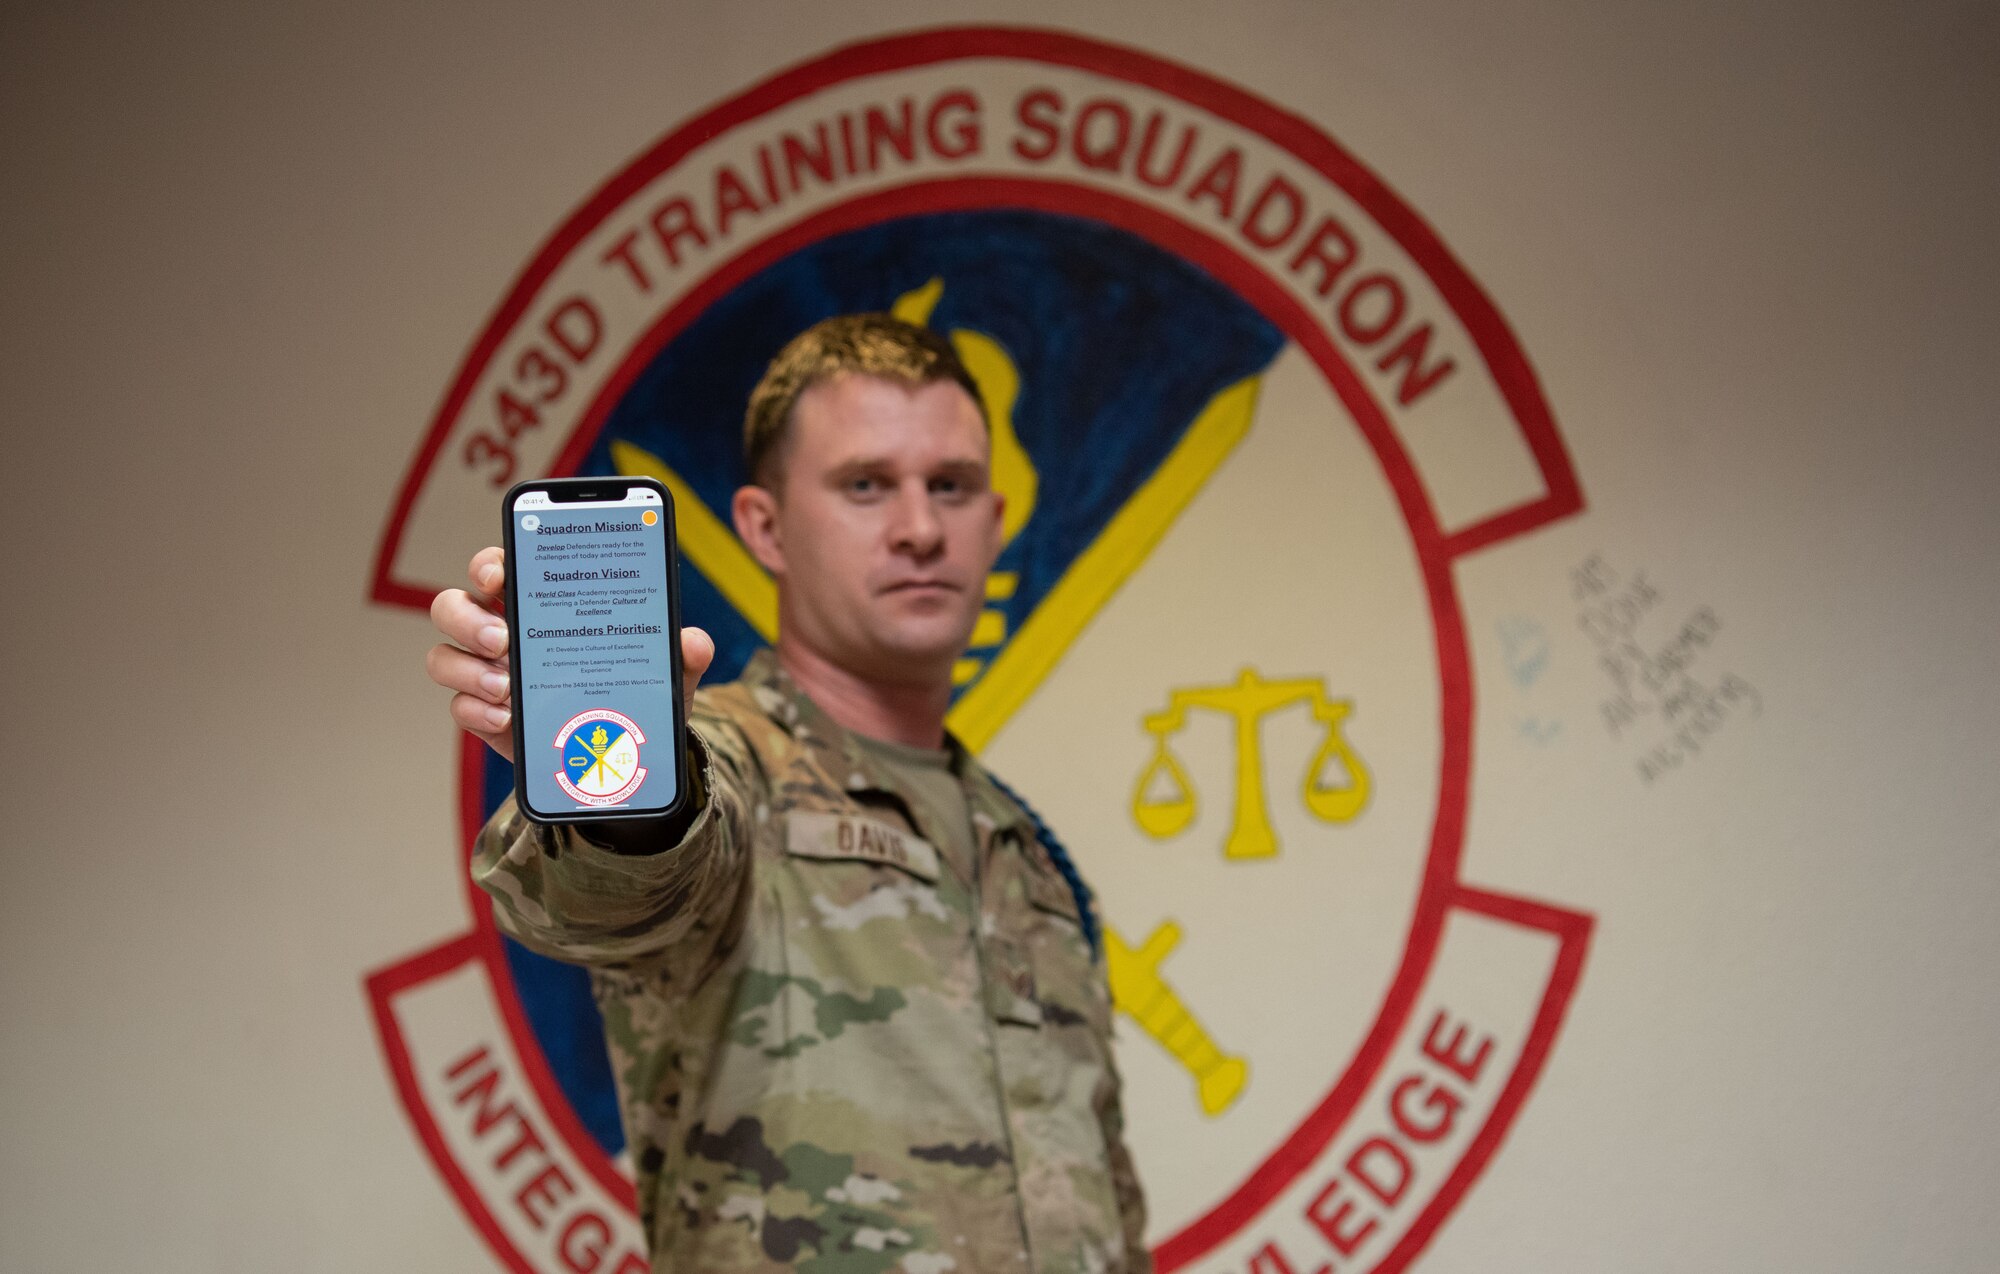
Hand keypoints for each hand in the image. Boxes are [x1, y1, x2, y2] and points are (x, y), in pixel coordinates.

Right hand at [426, 547, 715, 761]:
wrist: (625, 751)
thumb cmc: (632, 687)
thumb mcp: (663, 670)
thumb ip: (680, 652)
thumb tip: (695, 641)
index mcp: (537, 599)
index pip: (497, 565)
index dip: (490, 563)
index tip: (500, 575)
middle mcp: (501, 630)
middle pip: (453, 606)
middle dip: (468, 618)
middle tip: (505, 638)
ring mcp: (487, 673)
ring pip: (445, 657)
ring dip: (469, 669)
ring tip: (509, 687)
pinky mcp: (485, 715)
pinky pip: (459, 707)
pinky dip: (478, 711)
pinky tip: (508, 718)